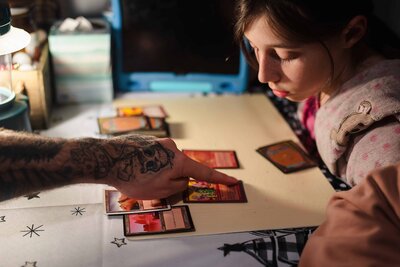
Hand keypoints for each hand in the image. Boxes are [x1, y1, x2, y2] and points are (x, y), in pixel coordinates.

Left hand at [107, 136, 238, 198]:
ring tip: (137, 177)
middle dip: (171, 179)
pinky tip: (133, 169)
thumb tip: (183, 179)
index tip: (234, 181)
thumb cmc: (134, 178)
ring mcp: (158, 141)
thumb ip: (178, 186)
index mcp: (179, 160)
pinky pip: (152, 156)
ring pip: (164, 162)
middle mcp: (171, 147)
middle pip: (179, 168)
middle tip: (151, 186)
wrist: (106, 159)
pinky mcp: (145, 140)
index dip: (220, 179)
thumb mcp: (161, 191)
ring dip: (157, 172)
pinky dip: (147, 165)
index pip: (204, 173)